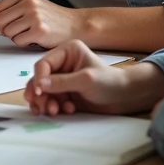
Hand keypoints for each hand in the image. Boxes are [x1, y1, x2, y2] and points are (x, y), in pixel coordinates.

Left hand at [0, 0, 78, 48]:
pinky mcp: (39, 30)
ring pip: (7, 32)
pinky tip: (34, 39)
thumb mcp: (34, 4)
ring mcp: (34, 16)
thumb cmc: (53, 18)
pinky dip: (23, 43)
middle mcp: (28, 3)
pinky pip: (18, 41)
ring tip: (28, 34)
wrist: (76, 25)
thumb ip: (14, 8)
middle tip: (17, 32)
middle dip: (4, 30)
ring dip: (15, 37)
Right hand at [26, 42, 163, 115]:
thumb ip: (62, 82)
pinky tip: (68, 110)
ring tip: (54, 112)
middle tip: (40, 108)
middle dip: (39, 94)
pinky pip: (52, 100)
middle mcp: (62, 64)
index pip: (44, 64)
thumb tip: (40, 85)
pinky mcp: (65, 93)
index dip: (38, 79)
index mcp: (67, 52)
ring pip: (44, 92)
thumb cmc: (109, 82)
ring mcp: (63, 79)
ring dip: (46, 103)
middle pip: (40, 79)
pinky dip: (55, 107)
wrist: (124, 97)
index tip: (39, 94)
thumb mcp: (86, 80)